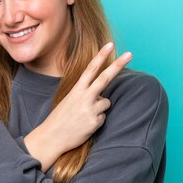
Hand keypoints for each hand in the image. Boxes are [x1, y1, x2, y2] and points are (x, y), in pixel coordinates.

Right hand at [27, 42, 131, 165]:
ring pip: (107, 102)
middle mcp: (84, 97)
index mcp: (76, 90)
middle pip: (105, 78)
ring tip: (85, 115)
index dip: (101, 56)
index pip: (91, 69)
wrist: (51, 137)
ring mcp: (90, 109)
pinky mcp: (95, 122)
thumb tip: (102, 95)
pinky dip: (96, 121)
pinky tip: (85, 125)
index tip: (110, 45)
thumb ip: (85, 94)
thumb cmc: (61, 118)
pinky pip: (103, 117)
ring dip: (100, 108)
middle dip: (118, 64)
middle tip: (130, 53)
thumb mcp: (69, 100)